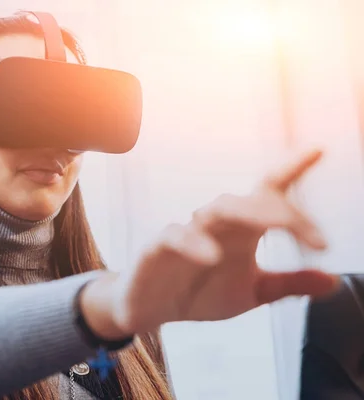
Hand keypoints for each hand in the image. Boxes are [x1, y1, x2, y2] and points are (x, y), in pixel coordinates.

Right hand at [93, 149, 338, 335]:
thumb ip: (287, 284)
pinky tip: (211, 256)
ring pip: (215, 210)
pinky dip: (192, 242)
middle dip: (282, 211)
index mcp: (241, 231)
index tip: (317, 151)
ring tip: (275, 226)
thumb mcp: (252, 293)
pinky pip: (174, 236)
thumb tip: (333, 281)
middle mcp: (216, 225)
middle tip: (315, 236)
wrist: (151, 310)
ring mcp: (187, 234)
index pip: (267, 194)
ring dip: (247, 215)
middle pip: (248, 202)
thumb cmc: (200, 291)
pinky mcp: (157, 248)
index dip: (290, 170)